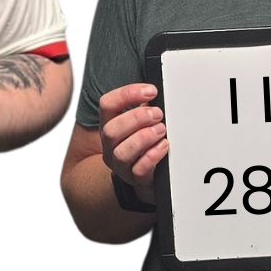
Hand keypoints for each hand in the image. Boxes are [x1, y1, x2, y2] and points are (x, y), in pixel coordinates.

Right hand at [99, 83, 168, 201]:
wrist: (140, 176)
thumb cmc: (140, 144)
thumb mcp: (138, 123)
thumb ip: (143, 107)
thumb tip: (155, 92)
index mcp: (109, 124)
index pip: (107, 104)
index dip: (127, 94)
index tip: (151, 91)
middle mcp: (110, 144)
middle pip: (111, 130)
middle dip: (136, 118)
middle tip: (158, 114)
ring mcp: (120, 163)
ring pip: (122, 152)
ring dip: (143, 138)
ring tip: (160, 130)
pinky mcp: (134, 178)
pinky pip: (139, 170)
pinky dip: (152, 156)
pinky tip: (163, 147)